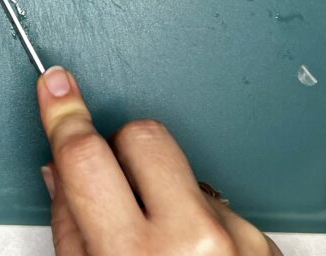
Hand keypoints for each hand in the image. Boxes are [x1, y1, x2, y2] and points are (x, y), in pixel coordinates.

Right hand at [37, 66, 282, 255]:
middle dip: (122, 149)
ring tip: (164, 250)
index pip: (86, 157)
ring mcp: (237, 241)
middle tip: (115, 188)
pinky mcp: (268, 247)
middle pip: (144, 136)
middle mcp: (192, 241)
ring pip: (186, 169)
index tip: (57, 86)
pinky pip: (220, 204)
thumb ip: (71, 230)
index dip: (64, 113)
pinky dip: (201, 223)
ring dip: (165, 193)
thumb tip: (60, 173)